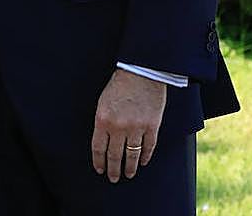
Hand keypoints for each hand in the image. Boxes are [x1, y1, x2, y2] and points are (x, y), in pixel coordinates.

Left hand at [91, 68, 166, 182]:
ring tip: (127, 174)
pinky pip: (148, 147)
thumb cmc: (119, 85)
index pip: (98, 148)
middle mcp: (119, 127)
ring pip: (131, 155)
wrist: (141, 73)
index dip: (99, 161)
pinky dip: (144, 157)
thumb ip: (103, 122)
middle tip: (113, 178)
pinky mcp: (152, 126)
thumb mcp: (103, 102)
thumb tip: (103, 141)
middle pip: (114, 155)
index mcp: (102, 120)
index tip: (99, 169)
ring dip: (129, 167)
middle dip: (113, 169)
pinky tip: (142, 162)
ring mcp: (136, 128)